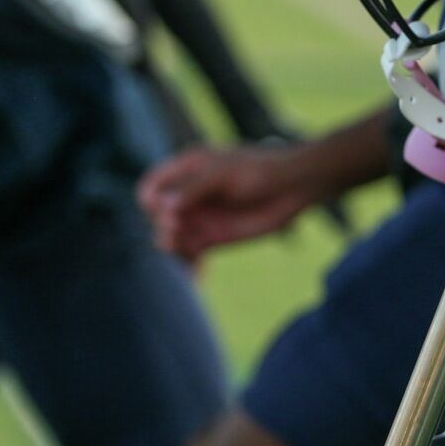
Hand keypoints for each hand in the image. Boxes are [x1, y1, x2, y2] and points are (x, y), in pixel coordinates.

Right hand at [136, 144, 317, 261]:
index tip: (163, 209)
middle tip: (176, 229)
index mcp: (185, 170)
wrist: (293, 188)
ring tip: (191, 251)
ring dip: (174, 248)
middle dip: (162, 225)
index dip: (150, 200)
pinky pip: (192, 255)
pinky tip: (199, 275)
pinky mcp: (213, 238)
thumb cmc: (259, 170)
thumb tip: (162, 207)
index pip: (150, 188)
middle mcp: (187, 196)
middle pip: (157, 217)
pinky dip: (191, 266)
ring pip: (171, 239)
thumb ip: (192, 189)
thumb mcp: (222, 173)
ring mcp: (199, 218)